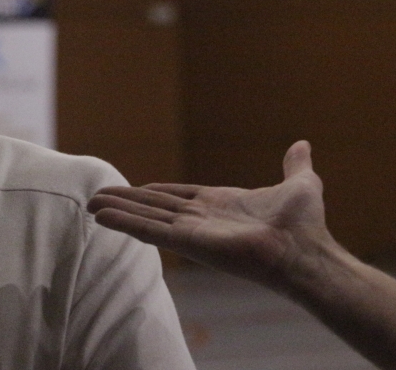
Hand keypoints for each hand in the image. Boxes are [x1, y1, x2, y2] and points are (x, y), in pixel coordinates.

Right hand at [87, 140, 333, 294]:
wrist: (305, 250)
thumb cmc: (305, 225)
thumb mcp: (300, 184)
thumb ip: (295, 166)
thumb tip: (302, 145)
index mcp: (220, 204)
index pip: (178, 196)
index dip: (154, 191)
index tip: (133, 187)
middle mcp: (202, 218)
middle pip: (155, 205)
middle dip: (127, 200)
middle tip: (98, 196)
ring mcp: (193, 231)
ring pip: (147, 218)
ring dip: (119, 211)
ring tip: (91, 205)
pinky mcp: (188, 243)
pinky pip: (150, 232)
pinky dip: (124, 223)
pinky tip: (102, 217)